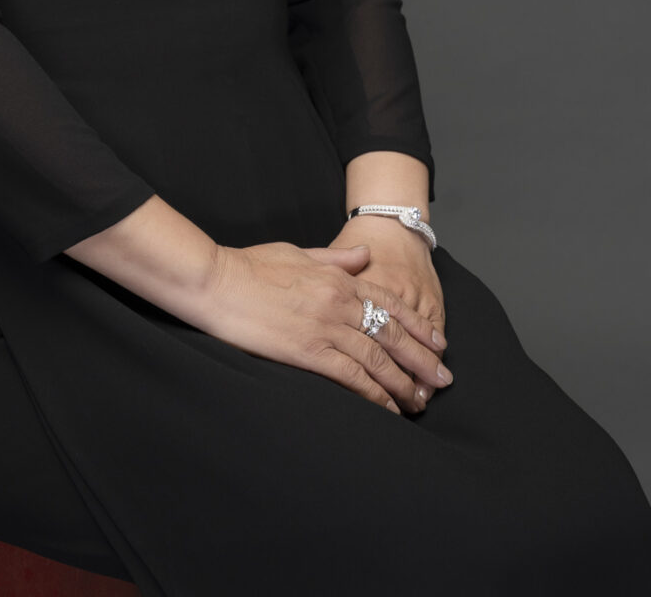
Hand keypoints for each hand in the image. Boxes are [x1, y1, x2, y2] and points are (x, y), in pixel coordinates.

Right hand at [202, 238, 451, 416]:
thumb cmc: (249, 264)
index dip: (417, 325)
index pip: (389, 303)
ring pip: (378, 359)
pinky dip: (375, 395)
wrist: (216, 281)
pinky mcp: (309, 352)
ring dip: (404, 383)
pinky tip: (388, 408)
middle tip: (443, 379)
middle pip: (392, 334)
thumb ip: (335, 257)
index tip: (438, 342)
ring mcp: (326, 327)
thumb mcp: (297, 252)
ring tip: (421, 401)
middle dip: (422, 359)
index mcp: (336, 276)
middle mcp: (339, 301)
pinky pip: (352, 377)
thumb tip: (365, 255)